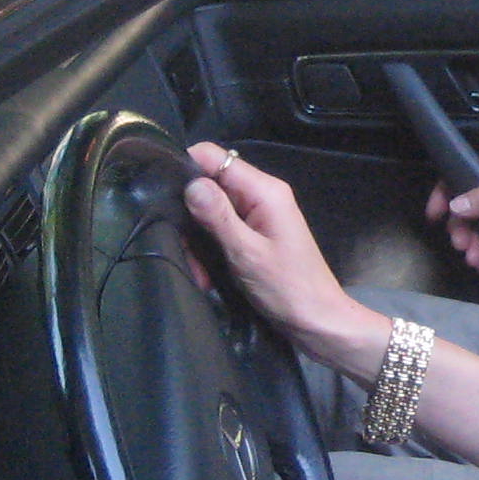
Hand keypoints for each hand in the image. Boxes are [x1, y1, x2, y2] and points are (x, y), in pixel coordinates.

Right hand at [184, 144, 388, 377]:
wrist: (317, 322)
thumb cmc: (289, 288)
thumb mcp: (248, 253)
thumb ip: (218, 217)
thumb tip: (191, 183)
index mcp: (264, 190)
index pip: (215, 157)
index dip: (186, 168)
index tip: (161, 194)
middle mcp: (260, 195)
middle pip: (209, 185)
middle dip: (189, 216)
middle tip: (182, 249)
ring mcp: (256, 216)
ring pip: (209, 212)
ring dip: (197, 242)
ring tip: (198, 271)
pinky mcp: (252, 236)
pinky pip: (219, 232)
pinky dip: (208, 252)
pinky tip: (206, 277)